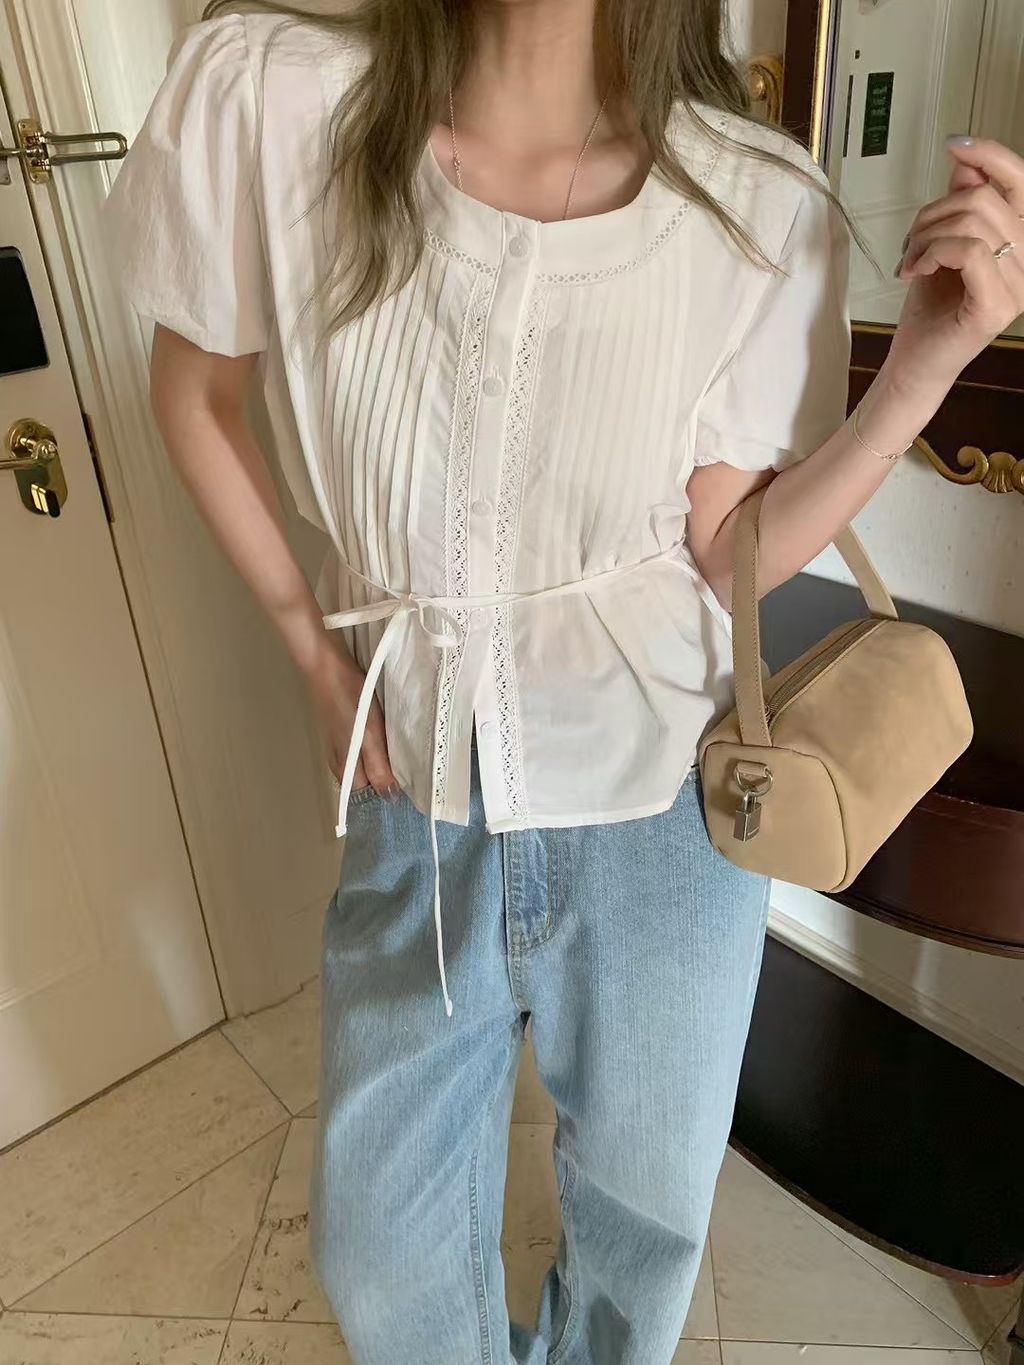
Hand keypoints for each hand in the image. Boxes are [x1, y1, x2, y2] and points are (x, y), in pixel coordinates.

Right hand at [304, 640, 399, 798]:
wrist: (328, 667)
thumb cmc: (350, 701)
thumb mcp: (370, 736)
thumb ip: (379, 768)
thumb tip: (390, 798)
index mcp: (345, 769)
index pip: (367, 797)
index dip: (387, 796)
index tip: (411, 794)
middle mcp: (341, 762)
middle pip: (366, 783)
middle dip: (387, 782)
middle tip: (417, 777)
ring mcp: (340, 745)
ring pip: (365, 765)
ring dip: (384, 766)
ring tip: (410, 761)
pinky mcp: (344, 730)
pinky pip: (364, 750)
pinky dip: (378, 750)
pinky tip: (392, 742)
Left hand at [884, 136, 1023, 395]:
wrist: (913, 363)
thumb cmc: (929, 310)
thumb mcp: (942, 244)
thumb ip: (961, 205)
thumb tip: (966, 164)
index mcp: (1021, 244)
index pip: (1022, 182)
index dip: (991, 155)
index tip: (955, 145)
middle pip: (985, 200)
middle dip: (934, 213)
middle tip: (911, 242)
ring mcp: (1018, 288)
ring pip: (974, 223)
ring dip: (926, 236)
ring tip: (910, 261)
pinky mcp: (996, 307)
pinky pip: (969, 251)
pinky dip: (931, 253)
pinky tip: (915, 271)